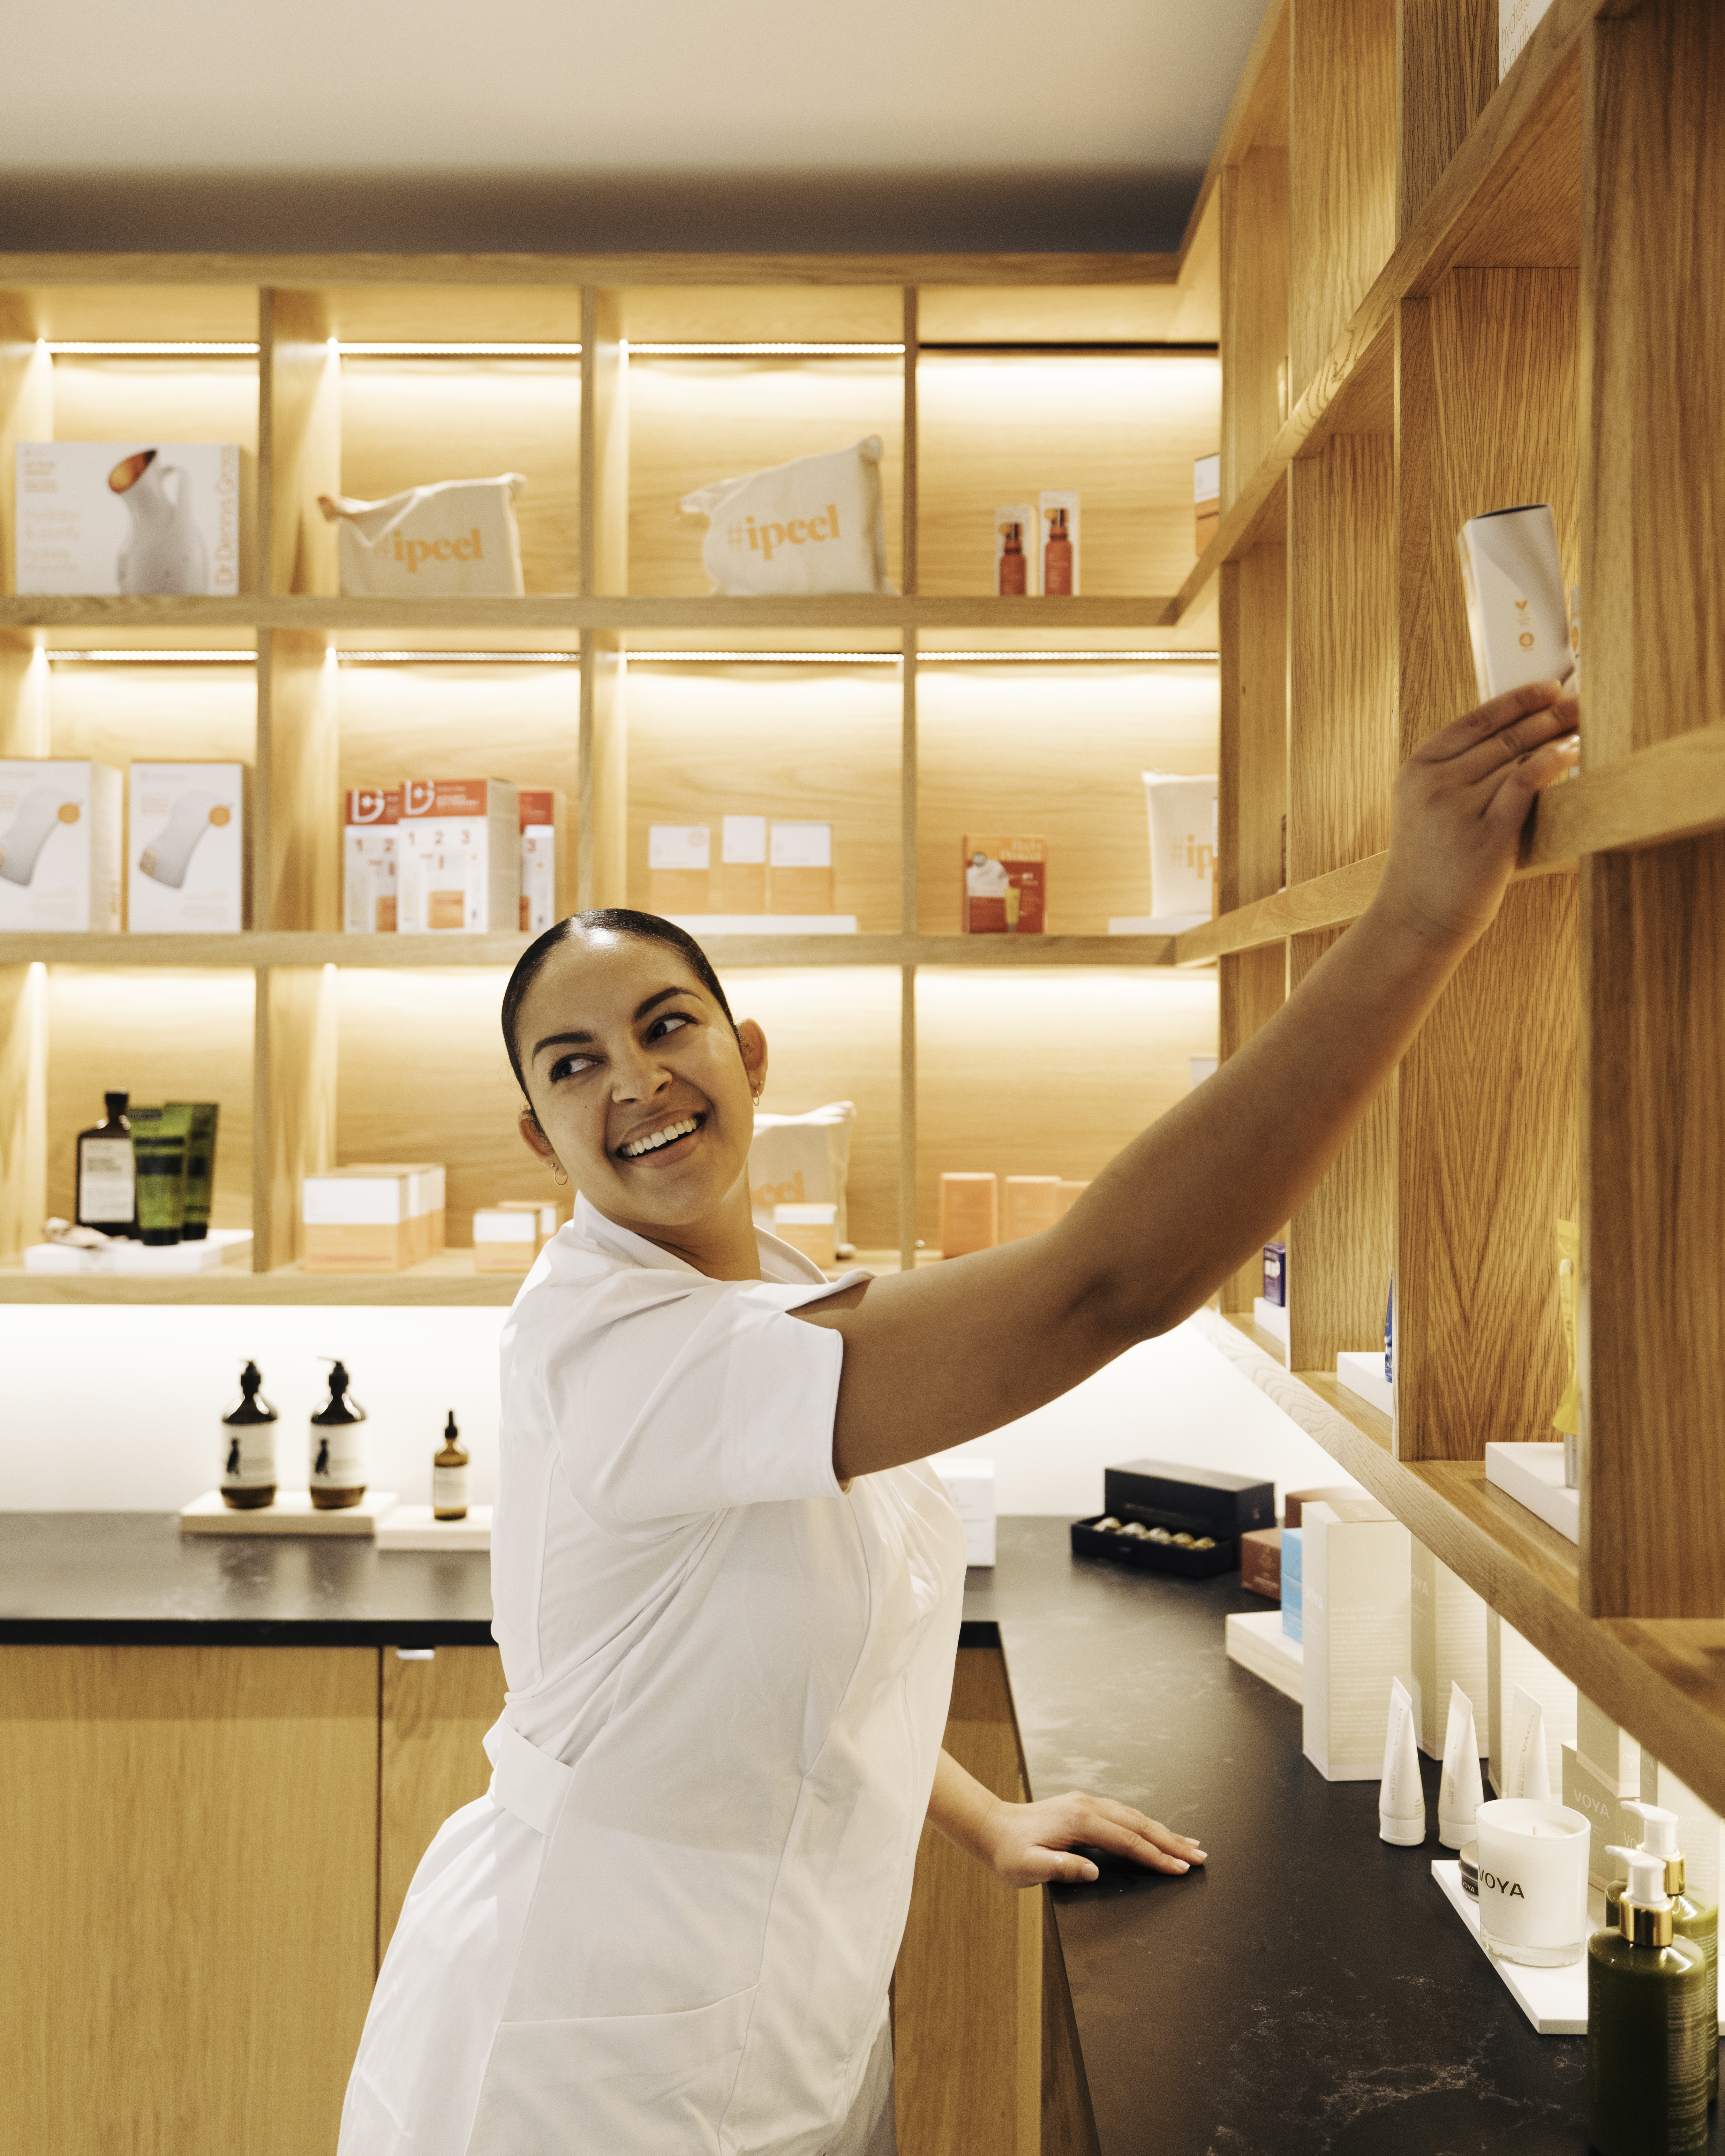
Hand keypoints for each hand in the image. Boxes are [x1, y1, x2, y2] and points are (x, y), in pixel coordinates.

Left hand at [978, 1789, 1206, 1888]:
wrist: (991, 1828)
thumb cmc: (1008, 1853)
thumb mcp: (1028, 1867)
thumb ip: (1061, 1868)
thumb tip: (1092, 1871)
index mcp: (1079, 1820)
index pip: (1128, 1841)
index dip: (1156, 1856)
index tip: (1180, 1868)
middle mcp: (1087, 1806)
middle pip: (1139, 1825)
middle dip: (1172, 1842)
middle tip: (1201, 1856)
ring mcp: (1087, 1803)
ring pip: (1135, 1817)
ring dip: (1164, 1831)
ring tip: (1190, 1844)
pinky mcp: (1084, 1807)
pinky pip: (1124, 1815)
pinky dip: (1146, 1824)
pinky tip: (1156, 1831)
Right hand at [1374, 678, 1579, 950]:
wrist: (1417, 919)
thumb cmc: (1432, 866)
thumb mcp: (1430, 809)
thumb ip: (1461, 773)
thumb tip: (1520, 738)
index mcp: (1416, 770)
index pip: (1472, 722)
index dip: (1514, 701)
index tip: (1548, 688)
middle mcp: (1434, 784)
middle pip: (1501, 738)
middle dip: (1547, 715)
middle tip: (1582, 701)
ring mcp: (1457, 808)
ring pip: (1516, 758)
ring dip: (1556, 736)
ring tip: (1584, 724)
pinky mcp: (1485, 835)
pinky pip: (1524, 784)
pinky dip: (1551, 762)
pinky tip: (1571, 751)